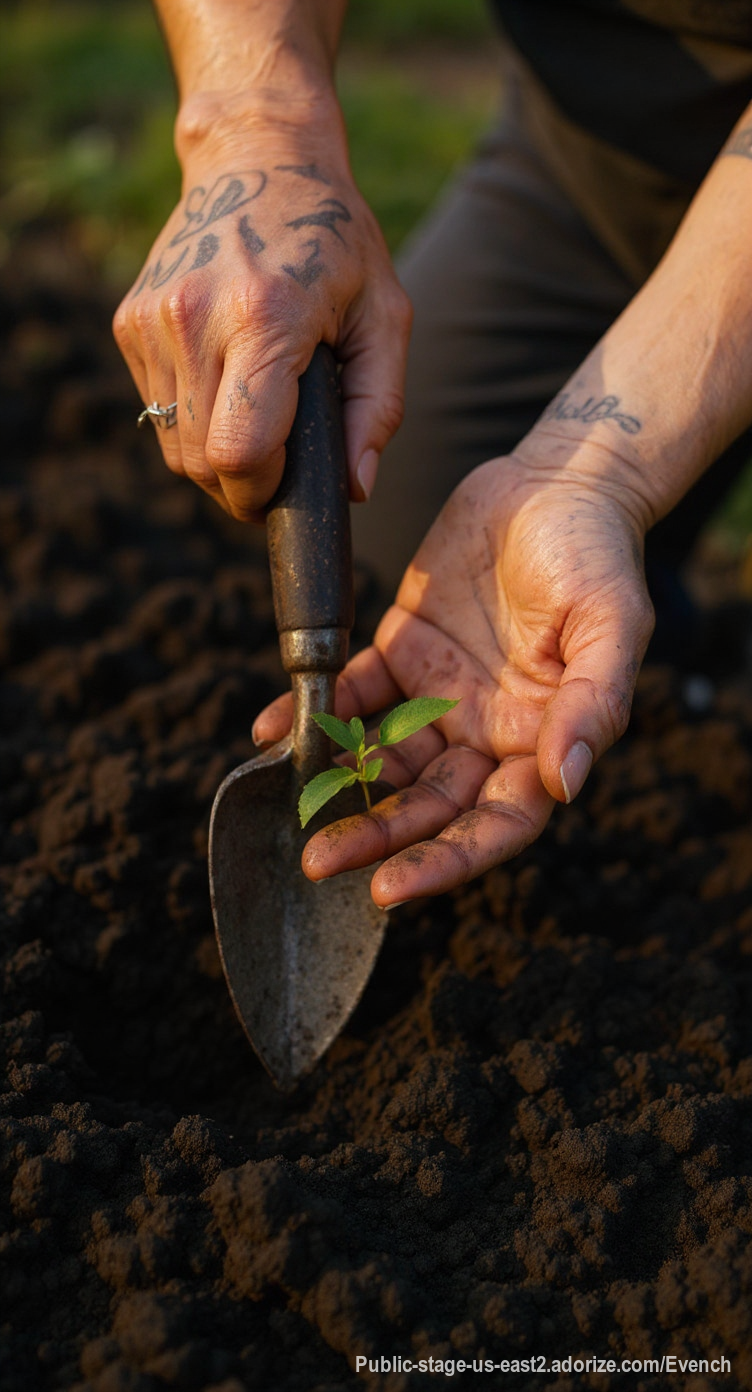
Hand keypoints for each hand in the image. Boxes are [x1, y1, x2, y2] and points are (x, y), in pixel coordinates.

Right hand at [113, 100, 410, 519]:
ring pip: (173, 447)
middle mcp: (196, 319)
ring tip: (255, 431)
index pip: (239, 452)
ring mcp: (154, 321)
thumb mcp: (384, 315)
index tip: (286, 492)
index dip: (263, 492)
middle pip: (202, 462)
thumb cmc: (334, 240)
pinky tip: (226, 387)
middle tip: (276, 476)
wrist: (257, 159)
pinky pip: (156, 411)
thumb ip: (377, 408)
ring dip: (213, 461)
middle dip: (240, 488)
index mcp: (264, 319)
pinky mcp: (130, 322)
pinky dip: (190, 422)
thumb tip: (356, 490)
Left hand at [254, 454, 654, 905]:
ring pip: (385, 760)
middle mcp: (486, 731)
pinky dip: (314, 713)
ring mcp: (440, 695)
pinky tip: (274, 728)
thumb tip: (566, 782)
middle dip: (377, 837)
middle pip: (428, 804)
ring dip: (340, 786)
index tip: (391, 886)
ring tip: (290, 805)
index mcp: (540, 739)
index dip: (447, 860)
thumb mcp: (610, 624)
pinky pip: (354, 693)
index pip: (495, 823)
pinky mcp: (403, 651)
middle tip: (320, 860)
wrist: (558, 481)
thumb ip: (592, 703)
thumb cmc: (599, 554)